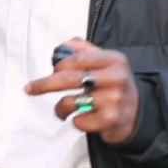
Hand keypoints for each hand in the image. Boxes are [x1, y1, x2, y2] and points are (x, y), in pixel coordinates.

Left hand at [24, 38, 140, 145]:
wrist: (138, 113)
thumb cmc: (113, 85)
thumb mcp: (105, 63)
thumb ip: (84, 51)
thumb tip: (62, 46)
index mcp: (114, 60)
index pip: (78, 59)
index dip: (59, 66)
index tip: (50, 71)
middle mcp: (117, 77)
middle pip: (70, 79)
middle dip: (45, 84)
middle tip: (29, 89)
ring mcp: (115, 99)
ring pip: (72, 102)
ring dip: (60, 108)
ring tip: (61, 111)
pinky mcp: (112, 120)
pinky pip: (80, 121)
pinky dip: (76, 121)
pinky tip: (84, 119)